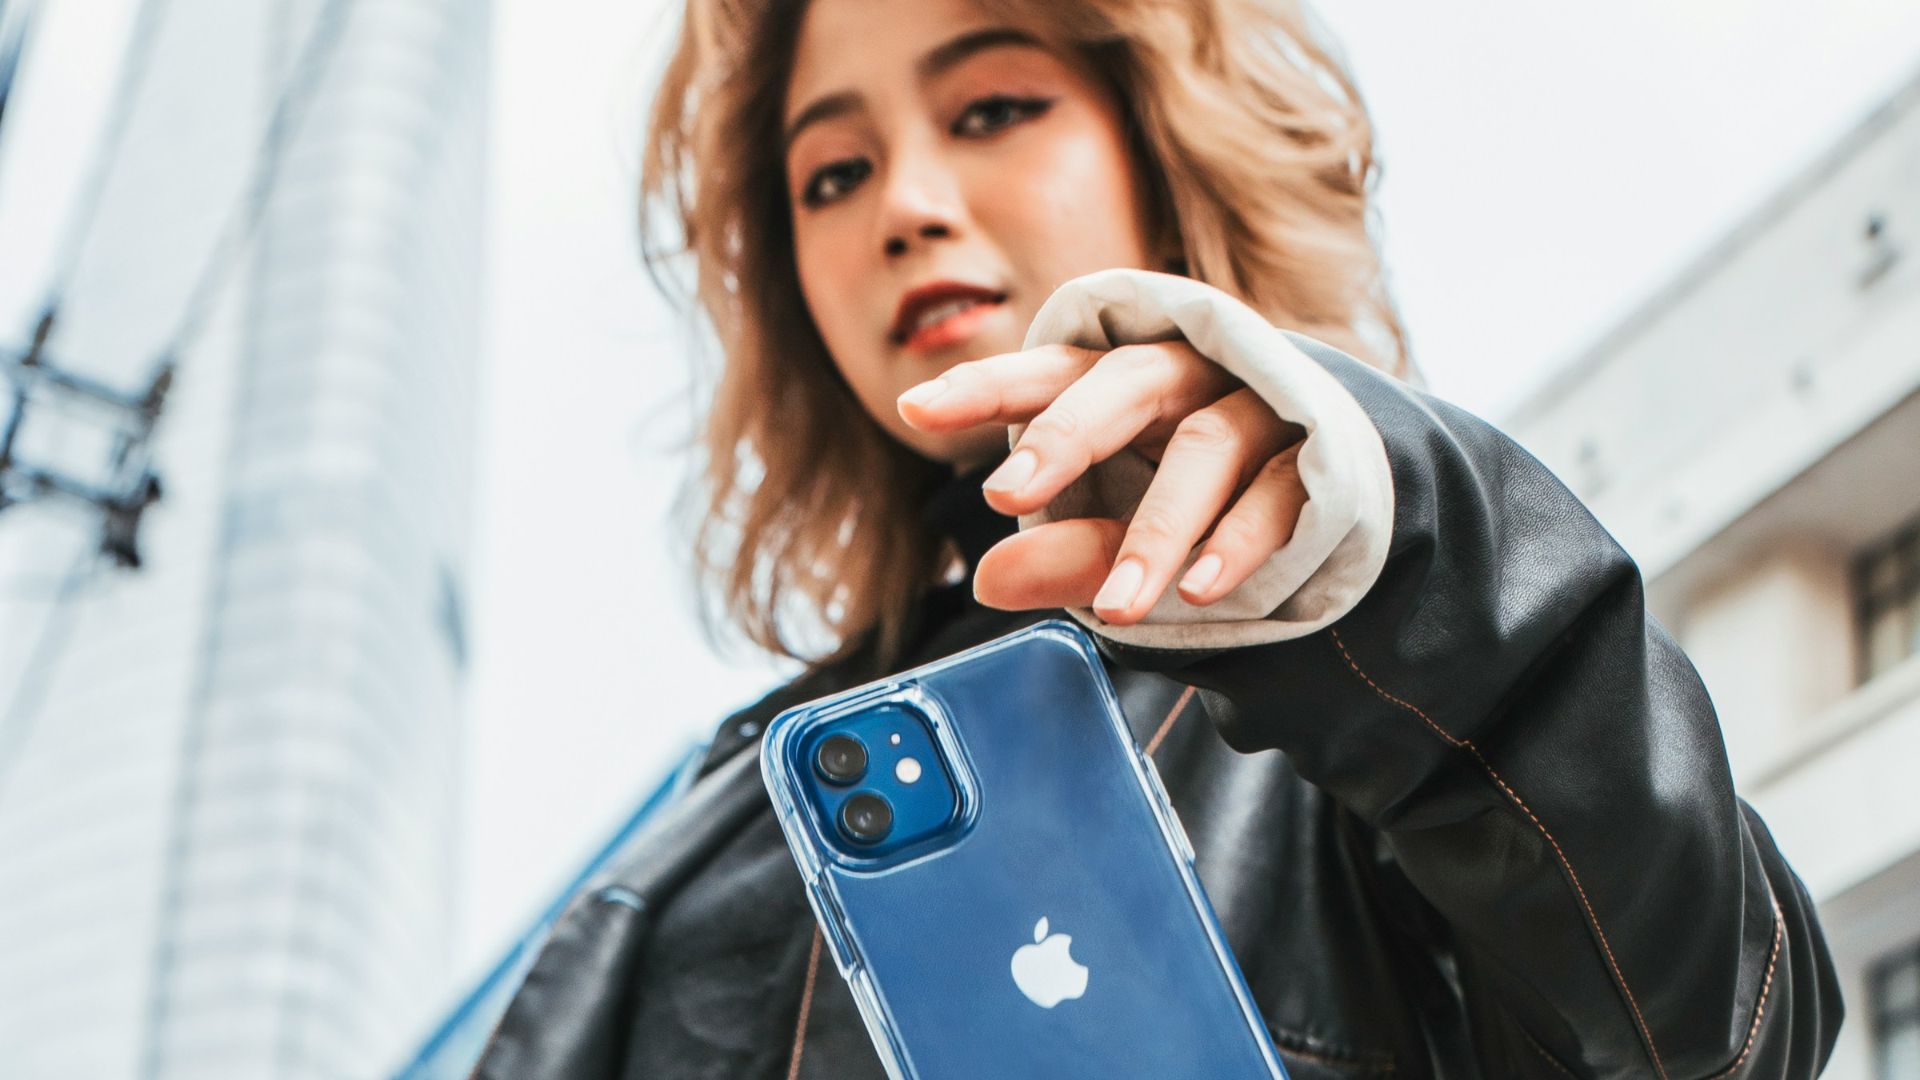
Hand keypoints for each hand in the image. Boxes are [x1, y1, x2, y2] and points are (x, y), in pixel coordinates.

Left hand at [897, 341, 1307, 626]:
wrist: (1337, 493)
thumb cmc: (1203, 498)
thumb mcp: (1123, 532)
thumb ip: (1065, 552)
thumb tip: (988, 581)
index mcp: (1124, 383)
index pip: (1049, 371)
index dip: (984, 386)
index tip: (915, 409)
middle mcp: (1189, 378)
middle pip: (1123, 383)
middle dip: (1063, 436)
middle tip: (1005, 495)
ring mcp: (1258, 409)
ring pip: (1207, 446)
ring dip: (1157, 530)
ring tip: (1120, 608)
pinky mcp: (1317, 457)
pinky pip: (1279, 492)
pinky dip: (1237, 543)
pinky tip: (1199, 592)